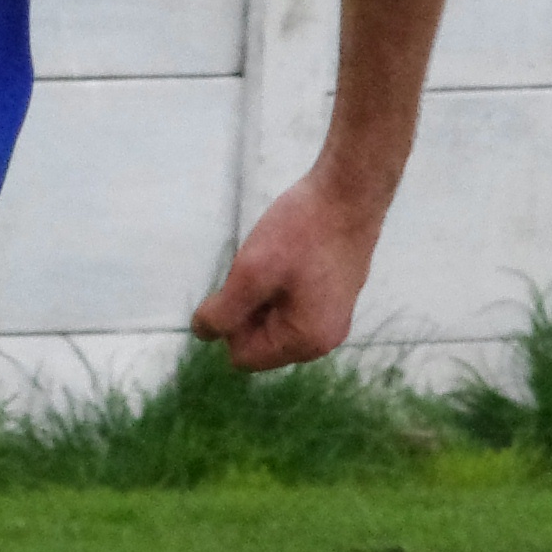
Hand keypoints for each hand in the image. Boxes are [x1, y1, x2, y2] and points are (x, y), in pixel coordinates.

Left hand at [191, 169, 383, 370]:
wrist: (349, 194)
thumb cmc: (300, 233)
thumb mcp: (251, 272)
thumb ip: (224, 311)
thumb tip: (203, 334)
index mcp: (306, 342)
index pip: (245, 357)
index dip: (230, 323)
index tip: (241, 285)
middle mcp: (323, 339)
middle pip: (259, 339)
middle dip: (247, 307)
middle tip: (258, 268)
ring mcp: (331, 317)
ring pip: (272, 318)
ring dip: (260, 293)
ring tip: (273, 259)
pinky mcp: (333, 296)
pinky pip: (290, 303)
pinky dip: (278, 282)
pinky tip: (286, 254)